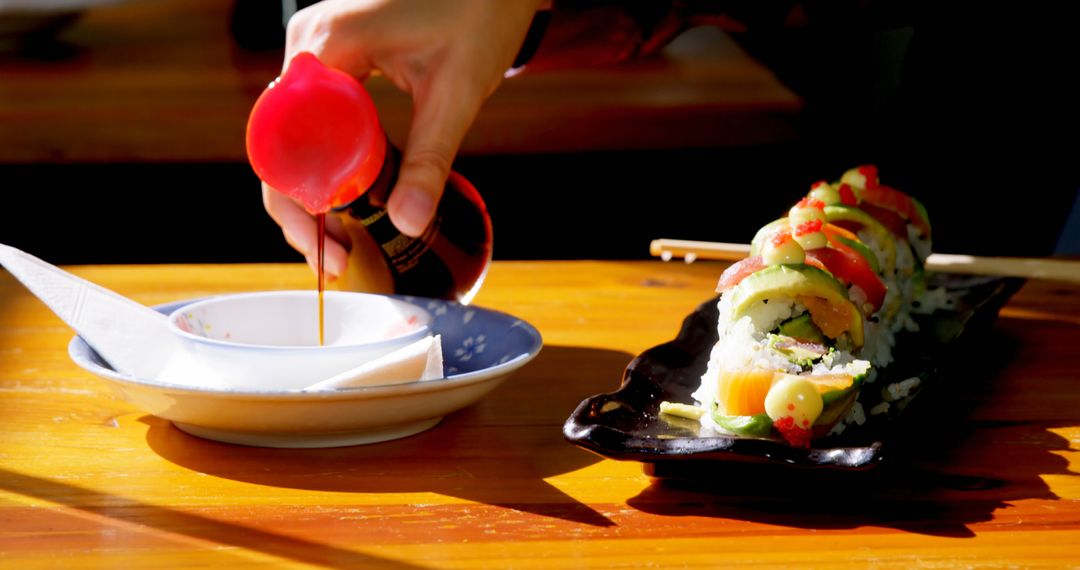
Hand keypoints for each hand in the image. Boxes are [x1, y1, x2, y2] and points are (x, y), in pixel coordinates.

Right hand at [263, 0, 545, 277]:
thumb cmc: (479, 15)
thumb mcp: (455, 93)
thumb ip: (430, 160)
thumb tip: (409, 225)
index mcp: (326, 43)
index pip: (282, 137)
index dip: (296, 199)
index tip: (328, 244)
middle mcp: (308, 44)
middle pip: (281, 144)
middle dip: (303, 207)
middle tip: (338, 259)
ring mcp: (318, 52)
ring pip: (296, 138)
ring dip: (315, 192)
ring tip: (343, 244)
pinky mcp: (334, 62)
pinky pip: (316, 123)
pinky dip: (330, 166)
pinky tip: (350, 205)